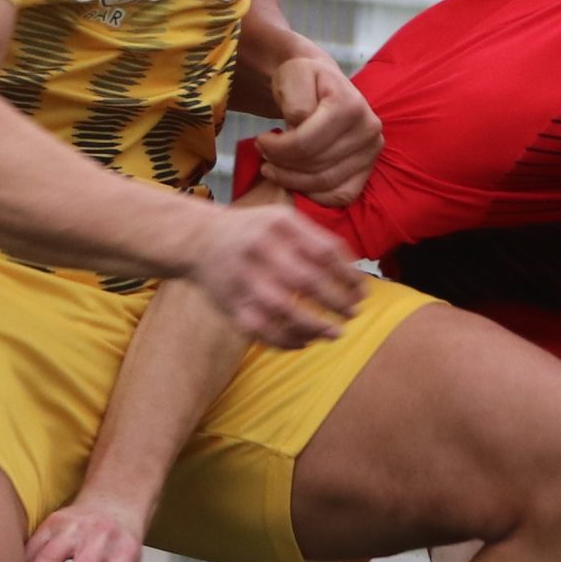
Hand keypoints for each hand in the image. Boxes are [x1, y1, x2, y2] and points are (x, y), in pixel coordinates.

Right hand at [187, 201, 363, 348]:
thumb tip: (355, 271)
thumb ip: (316, 239)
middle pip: (309, 281)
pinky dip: (288, 341)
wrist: (198, 240)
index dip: (349, 276)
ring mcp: (244, 279)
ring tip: (336, 333)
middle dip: (338, 301)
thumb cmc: (253, 231)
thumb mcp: (282, 220)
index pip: (325, 252)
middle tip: (353, 312)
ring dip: (316, 326)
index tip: (362, 291)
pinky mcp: (232, 305)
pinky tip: (306, 342)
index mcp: (280, 226)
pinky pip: (263, 331)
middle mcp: (261, 250)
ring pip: (286, 310)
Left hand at [254, 44, 380, 207]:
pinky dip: (316, 195)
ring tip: (274, 167)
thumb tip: (299, 125)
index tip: (259, 141)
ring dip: (292, 180)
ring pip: (325, 182)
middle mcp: (368, 129)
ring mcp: (372, 152)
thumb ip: (295, 99)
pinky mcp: (369, 169)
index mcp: (350, 104)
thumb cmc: (303, 79)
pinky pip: (342, 195)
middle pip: (314, 164)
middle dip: (282, 164)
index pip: (305, 143)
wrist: (322, 84)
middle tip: (263, 154)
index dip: (276, 148)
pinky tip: (296, 181)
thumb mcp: (293, 75)